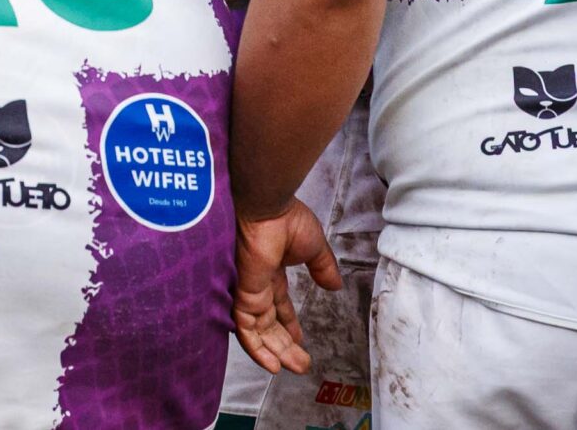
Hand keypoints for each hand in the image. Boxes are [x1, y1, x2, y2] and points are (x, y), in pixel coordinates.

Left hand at [234, 198, 340, 375]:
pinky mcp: (243, 295)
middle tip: (301, 364)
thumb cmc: (286, 219)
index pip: (277, 304)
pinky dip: (257, 348)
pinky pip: (246, 328)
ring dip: (274, 352)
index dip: (288, 323)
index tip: (299, 340)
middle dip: (284, 345)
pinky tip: (272, 365)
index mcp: (271, 270)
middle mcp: (257, 283)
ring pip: (258, 330)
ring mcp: (248, 290)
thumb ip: (322, 268)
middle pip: (269, 322)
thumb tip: (334, 286)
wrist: (266, 208)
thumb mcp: (313, 247)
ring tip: (292, 368)